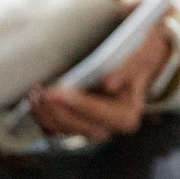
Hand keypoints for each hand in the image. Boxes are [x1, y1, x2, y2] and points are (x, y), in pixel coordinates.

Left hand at [29, 21, 171, 142]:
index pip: (107, 116)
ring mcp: (88, 124)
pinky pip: (53, 127)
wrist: (134, 49)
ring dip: (46, 114)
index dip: (84, 106)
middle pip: (83, 129)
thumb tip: (109, 85)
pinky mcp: (72, 120)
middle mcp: (108, 125)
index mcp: (129, 113)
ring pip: (64, 130)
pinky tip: (33, 98)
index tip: (62, 91)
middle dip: (60, 113)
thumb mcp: (145, 48)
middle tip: (44, 91)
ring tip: (35, 92)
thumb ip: (132, 64)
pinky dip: (41, 116)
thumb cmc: (142, 47)